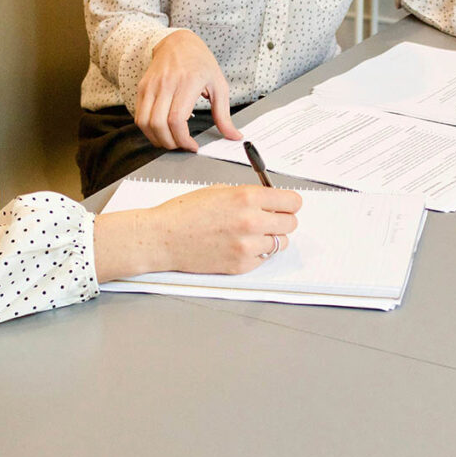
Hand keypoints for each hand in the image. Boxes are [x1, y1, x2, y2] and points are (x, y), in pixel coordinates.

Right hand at [93, 185, 301, 282]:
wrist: (163, 238)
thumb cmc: (185, 212)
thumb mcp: (220, 191)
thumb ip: (249, 195)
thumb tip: (271, 201)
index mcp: (247, 197)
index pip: (292, 202)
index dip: (289, 203)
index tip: (285, 205)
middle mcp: (251, 221)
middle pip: (291, 223)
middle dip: (281, 220)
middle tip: (268, 219)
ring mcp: (247, 246)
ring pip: (280, 243)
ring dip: (271, 238)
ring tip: (250, 234)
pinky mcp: (241, 265)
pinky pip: (264, 258)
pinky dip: (256, 253)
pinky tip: (238, 246)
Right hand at [136, 30, 242, 150]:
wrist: (178, 42)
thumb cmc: (200, 62)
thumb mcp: (219, 85)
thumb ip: (224, 114)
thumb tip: (234, 135)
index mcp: (187, 83)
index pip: (176, 119)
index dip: (182, 139)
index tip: (192, 146)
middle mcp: (166, 84)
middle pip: (158, 124)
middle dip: (170, 143)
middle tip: (181, 146)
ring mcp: (151, 85)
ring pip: (144, 123)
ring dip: (156, 139)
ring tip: (171, 140)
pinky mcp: (142, 88)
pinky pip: (139, 116)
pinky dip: (148, 129)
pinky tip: (161, 130)